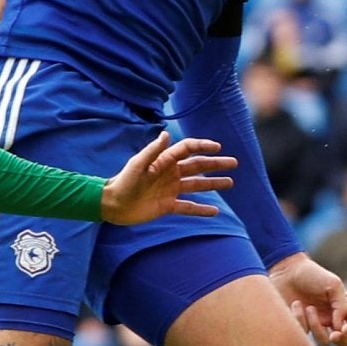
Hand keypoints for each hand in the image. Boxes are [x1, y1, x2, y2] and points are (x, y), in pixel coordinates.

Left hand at [98, 132, 235, 224]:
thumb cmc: (123, 181)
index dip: (203, 146)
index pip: (188, 150)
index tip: (218, 147)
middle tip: (234, 163)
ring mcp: (170, 190)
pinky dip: (201, 209)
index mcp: (164, 162)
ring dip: (214, 184)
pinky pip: (188, 207)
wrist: (113, 205)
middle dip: (216, 164)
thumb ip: (153, 150)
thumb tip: (166, 134)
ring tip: (230, 182)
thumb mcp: (137, 164)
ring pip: (197, 186)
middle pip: (197, 167)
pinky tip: (215, 211)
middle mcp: (170, 174)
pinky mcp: (167, 206)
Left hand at [269, 252, 346, 345]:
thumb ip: (342, 307)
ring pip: (324, 341)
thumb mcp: (333, 285)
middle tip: (334, 336)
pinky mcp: (301, 327)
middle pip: (345, 341)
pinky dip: (300, 319)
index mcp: (344, 306)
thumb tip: (340, 329)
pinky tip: (295, 304)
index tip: (344, 330)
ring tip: (309, 308)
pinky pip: (304, 334)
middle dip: (341, 340)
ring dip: (316, 326)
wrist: (286, 272)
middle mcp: (333, 318)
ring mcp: (317, 324)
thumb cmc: (312, 275)